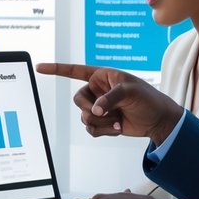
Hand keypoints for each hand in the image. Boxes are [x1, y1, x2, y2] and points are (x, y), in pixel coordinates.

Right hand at [36, 62, 183, 144]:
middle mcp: (97, 91)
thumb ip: (109, 99)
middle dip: (89, 110)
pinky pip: (91, 129)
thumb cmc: (148, 99)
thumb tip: (94, 111)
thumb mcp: (130, 92)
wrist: (158, 120)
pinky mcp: (103, 122)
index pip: (74, 71)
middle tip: (102, 113)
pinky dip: (104, 131)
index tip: (39, 67)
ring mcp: (99, 107)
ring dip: (101, 123)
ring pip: (84, 118)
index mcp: (101, 76)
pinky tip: (118, 128)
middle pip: (78, 101)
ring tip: (118, 122)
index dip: (56, 69)